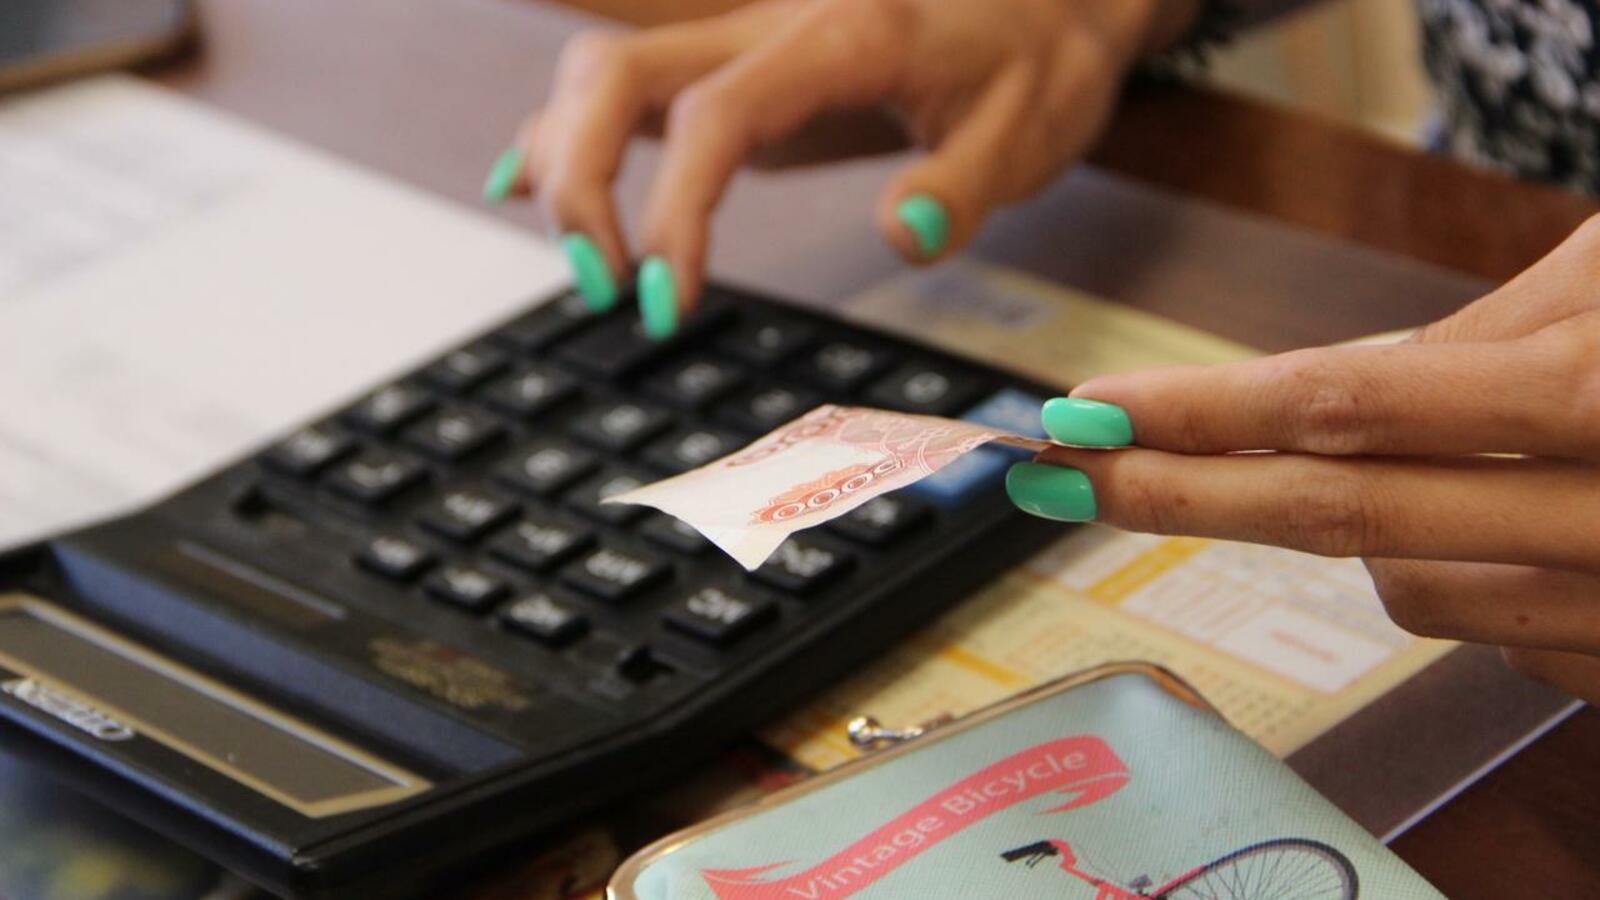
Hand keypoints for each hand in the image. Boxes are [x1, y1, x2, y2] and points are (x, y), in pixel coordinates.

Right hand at [483, 0, 1200, 335]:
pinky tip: (528, 182)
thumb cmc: (1035, 63)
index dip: (674, 210)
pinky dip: (564, 129)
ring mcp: (744, 41)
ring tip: (590, 268)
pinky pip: (626, 80)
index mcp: (841, 42)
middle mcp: (771, 26)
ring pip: (605, 69)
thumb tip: (902, 235)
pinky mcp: (736, 66)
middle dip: (584, 181)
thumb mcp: (1030, 130)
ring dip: (564, 161)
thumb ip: (962, 185)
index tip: (671, 302)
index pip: (717, 116)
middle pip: (618, 72)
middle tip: (604, 289)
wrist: (1046, 0)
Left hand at [1006, 215, 1599, 704]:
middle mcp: (1594, 520)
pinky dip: (1478, 578)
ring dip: (1377, 531)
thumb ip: (1486, 332)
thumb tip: (1336, 379)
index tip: (1087, 412)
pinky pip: (1498, 635)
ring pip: (1406, 588)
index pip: (1340, 407)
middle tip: (1061, 477)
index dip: (1195, 412)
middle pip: (1334, 514)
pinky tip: (1533, 533)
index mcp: (1589, 400)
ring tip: (1458, 471)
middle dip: (1177, 494)